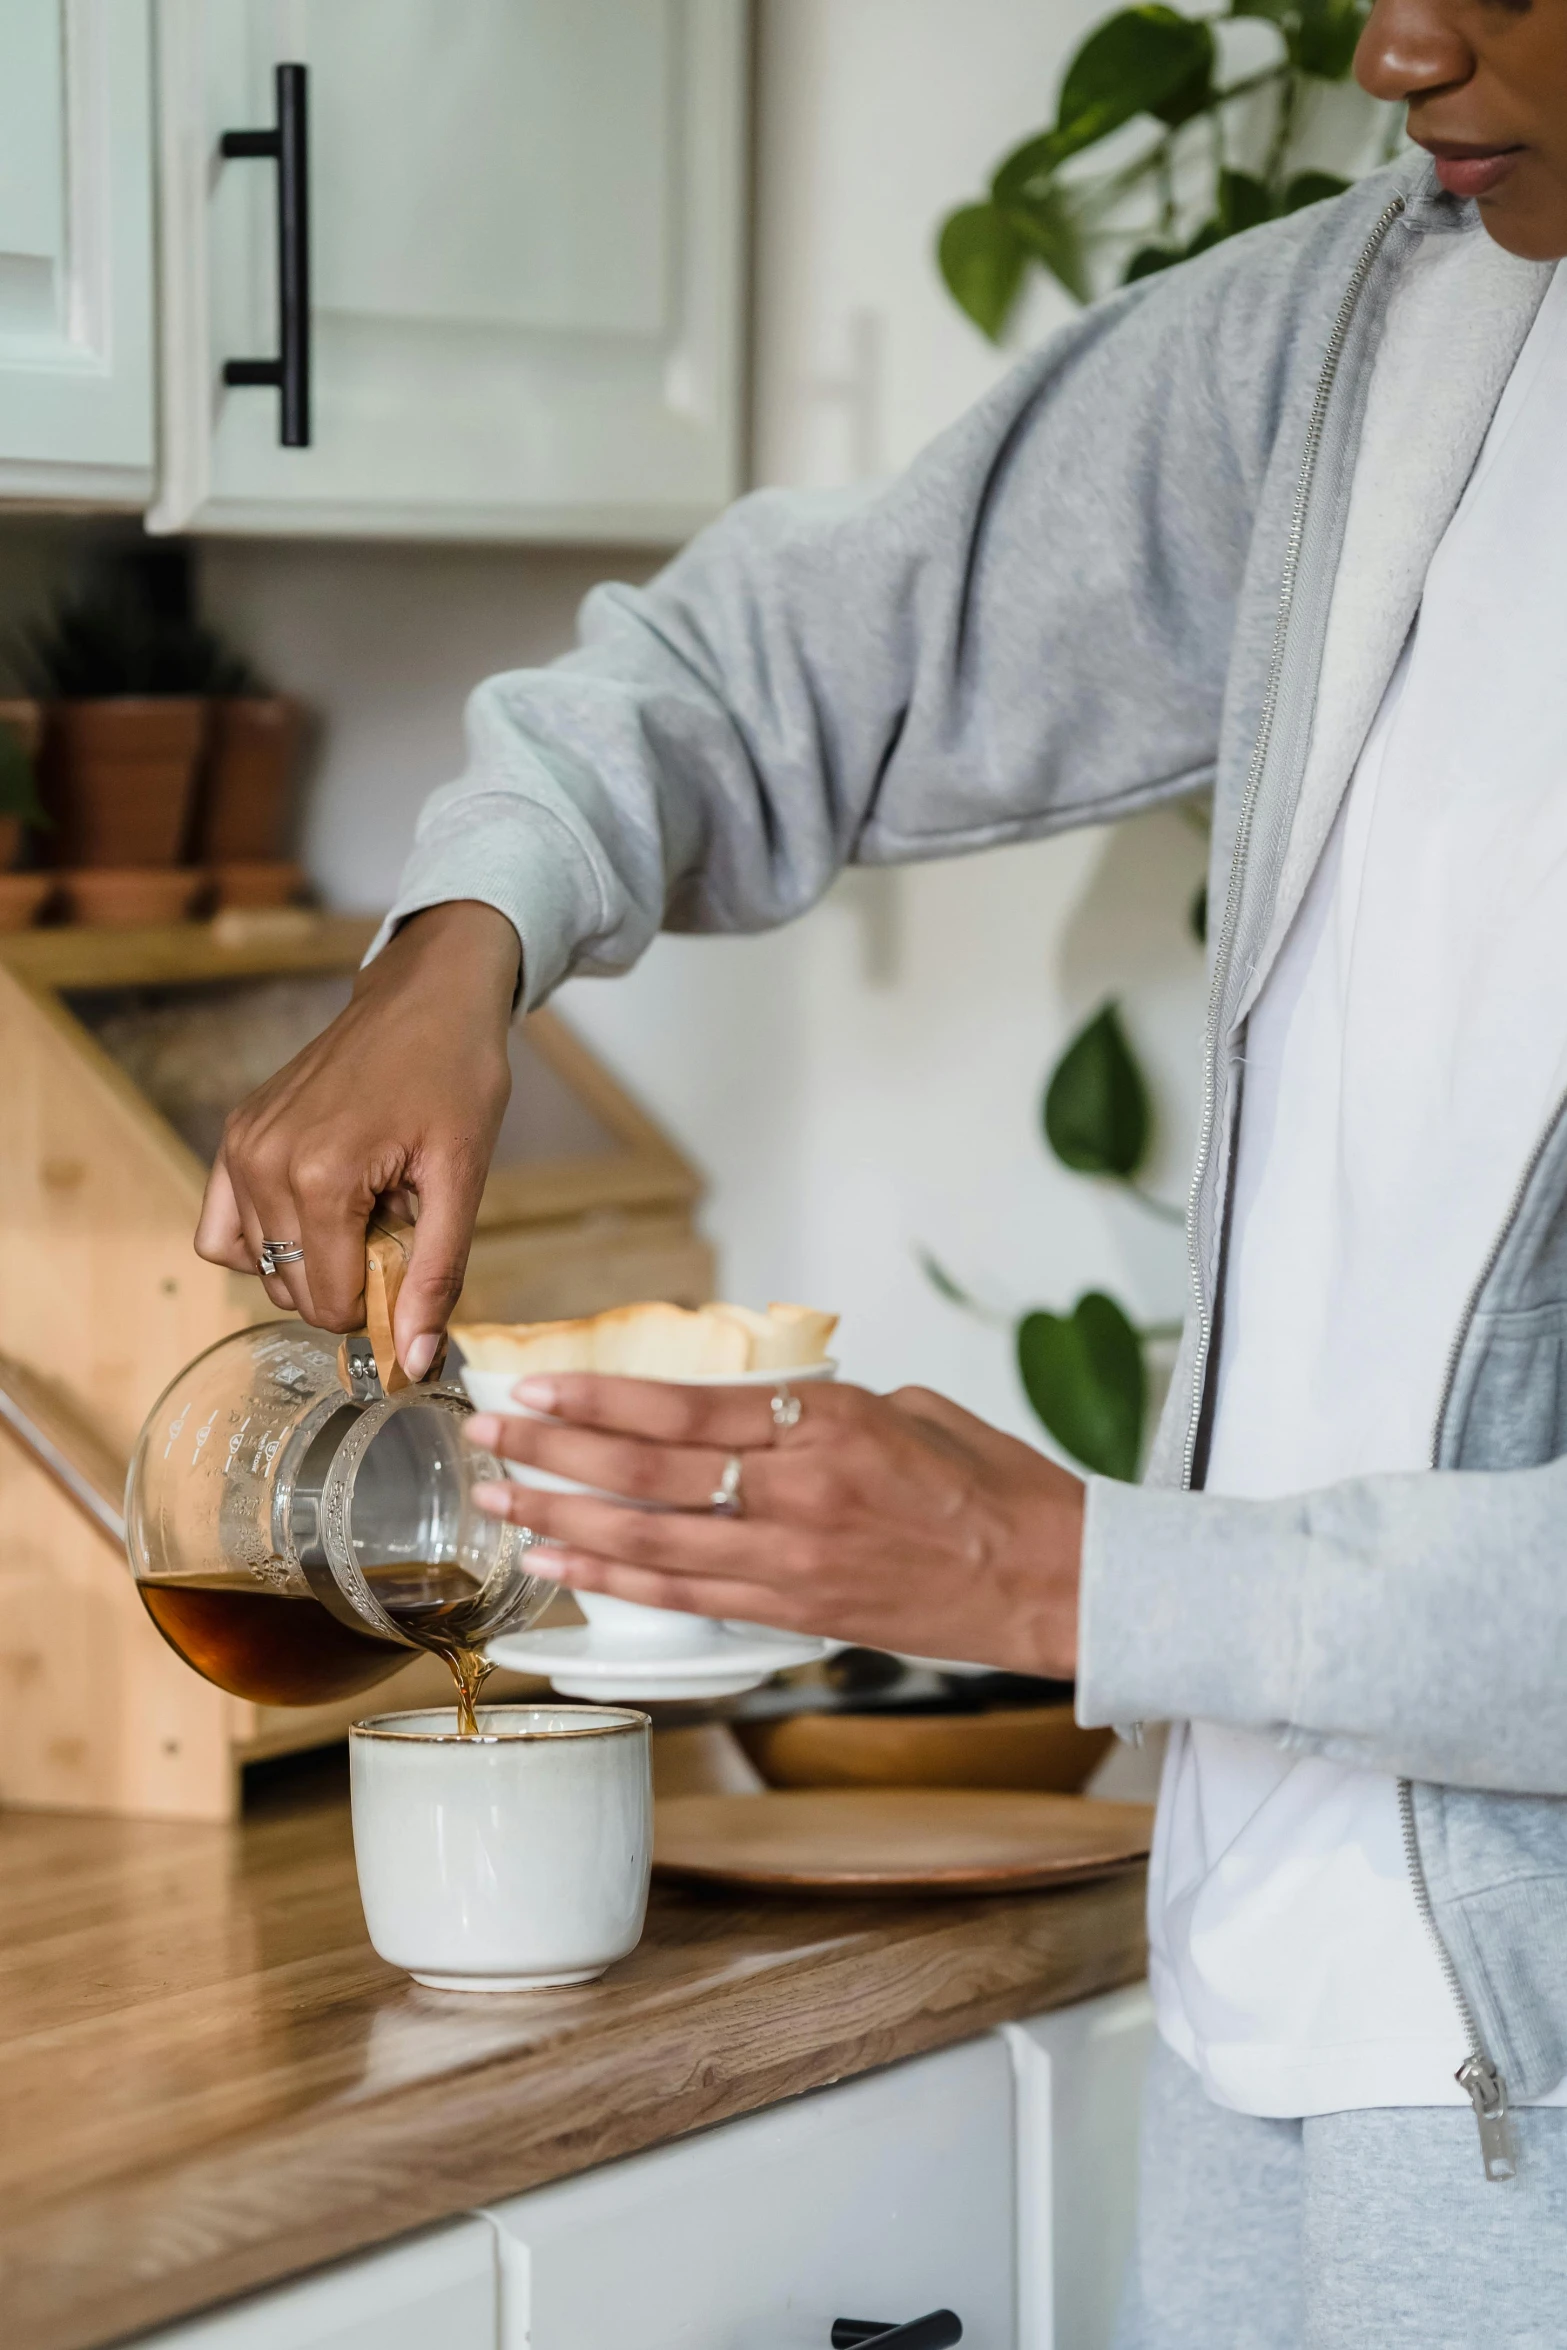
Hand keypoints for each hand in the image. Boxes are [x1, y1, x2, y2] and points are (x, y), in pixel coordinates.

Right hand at [194, 901, 520, 1375]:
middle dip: (348, 1281)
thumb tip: (415, 1360)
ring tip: (364, 1206)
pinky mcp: (235, 1135)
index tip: (412, 1269)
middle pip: (293, 1289)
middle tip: (396, 1225)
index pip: (327, 1303)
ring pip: (260, 1266)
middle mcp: (263, 1163)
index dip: (377, 1308)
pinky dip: (265, 1241)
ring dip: (313, 1259)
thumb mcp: (463, 1178)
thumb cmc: (455, 1074)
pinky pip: (223, 1229)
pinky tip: (316, 1214)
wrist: (426, 996)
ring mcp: (241, 1147)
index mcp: (320, 1177)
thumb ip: (436, 1274)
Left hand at [465, 1378, 1084, 1676]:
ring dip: (565, 1523)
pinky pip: (689, 1598)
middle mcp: (799, 1491)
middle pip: (645, 1473)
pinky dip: (619, 1583)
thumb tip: (750, 1410)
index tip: (533, 1388)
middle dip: (554, 1454)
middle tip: (487, 1436)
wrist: (1057, 1581)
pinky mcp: (801, 1613)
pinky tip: (567, 1568)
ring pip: (652, 1542)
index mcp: (827, 1423)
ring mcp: (795, 1561)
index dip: (595, 1401)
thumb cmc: (994, 1486)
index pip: (681, 1409)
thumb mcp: (908, 1409)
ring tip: (500, 1504)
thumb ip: (817, 1409)